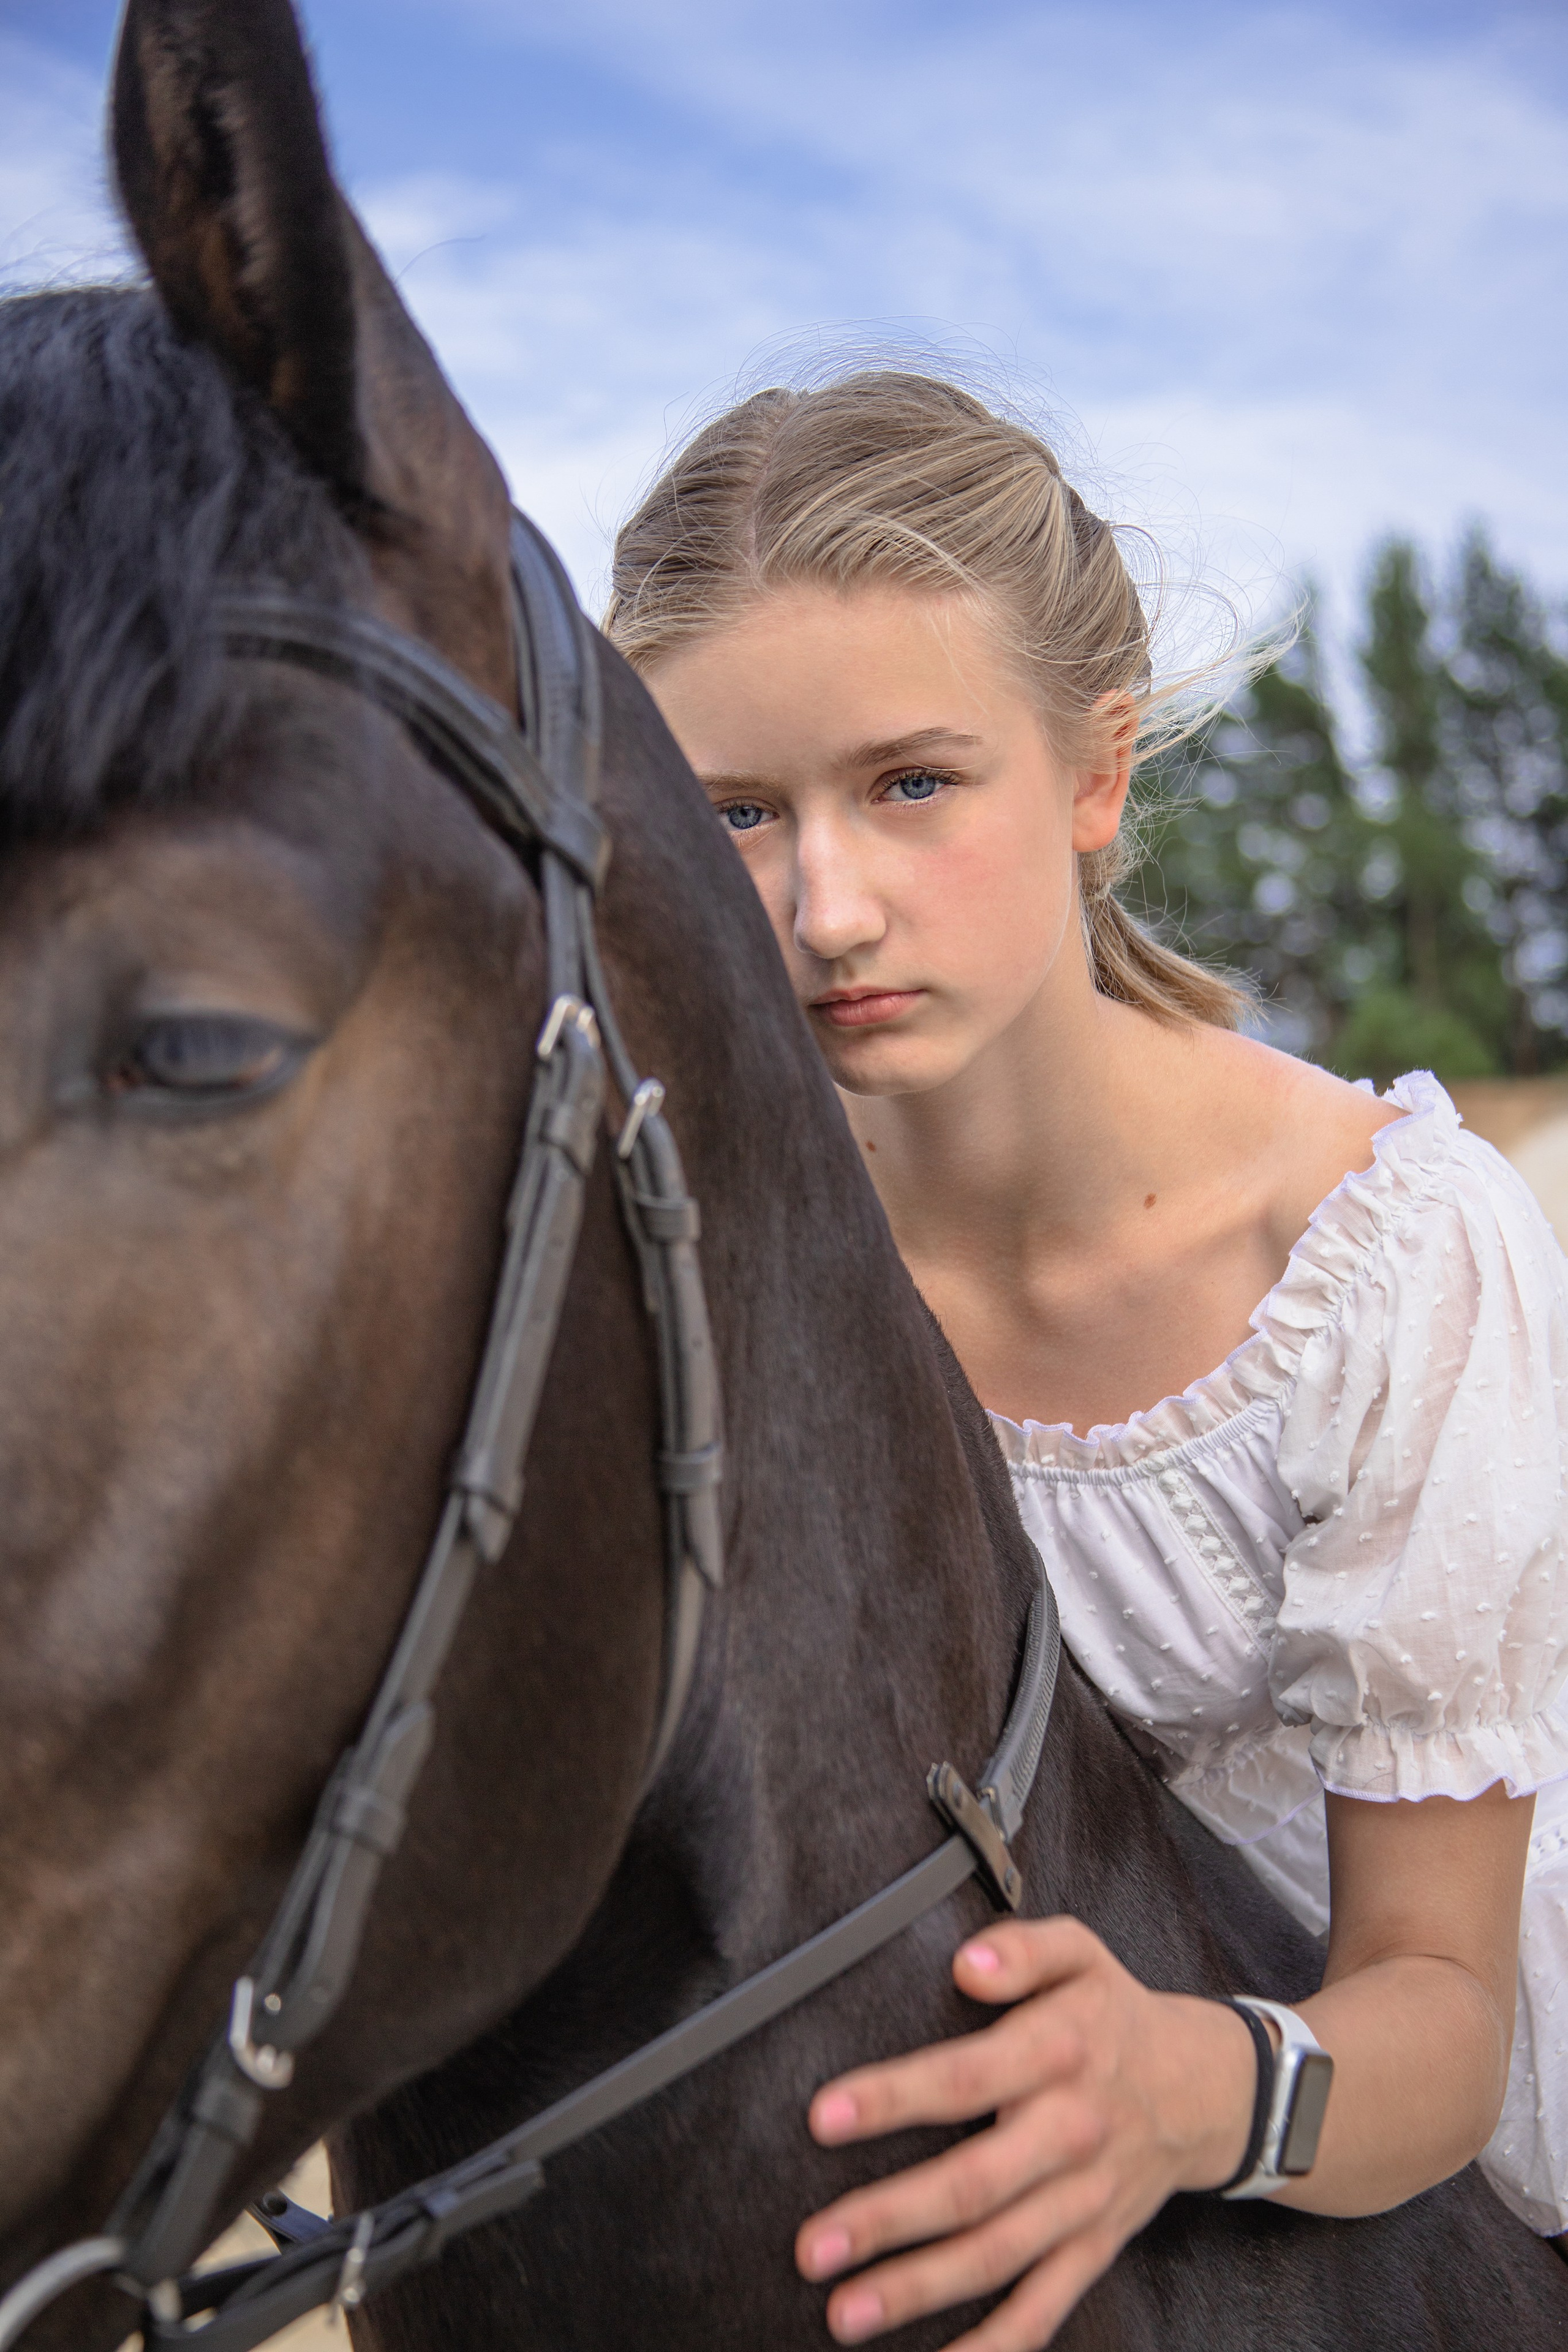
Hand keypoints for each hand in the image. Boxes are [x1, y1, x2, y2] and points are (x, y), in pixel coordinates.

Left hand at [794, 1918, 1255, 2349]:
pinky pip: (1045, 2306)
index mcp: (1057, 2055)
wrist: (1206, 2088)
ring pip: (997, 2255)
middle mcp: (1070, 2134)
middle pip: (972, 2186)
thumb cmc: (1115, 2015)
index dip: (892, 2100)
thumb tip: (968, 1964)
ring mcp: (1083, 2202)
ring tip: (845, 2312)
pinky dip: (997, 2343)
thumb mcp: (1079, 1953)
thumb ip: (1023, 1948)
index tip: (822, 2120)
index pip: (964, 2079)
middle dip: (888, 2221)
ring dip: (919, 2290)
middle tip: (814, 2247)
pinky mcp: (1094, 2248)